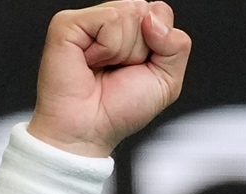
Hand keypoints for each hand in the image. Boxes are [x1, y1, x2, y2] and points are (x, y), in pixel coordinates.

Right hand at [27, 0, 190, 157]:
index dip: (159, 44)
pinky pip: (110, 19)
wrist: (90, 130)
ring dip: (124, 51)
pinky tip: (91, 62)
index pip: (160, 12)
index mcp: (133, 30)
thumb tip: (152, 18)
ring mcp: (88, 20)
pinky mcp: (68, 23)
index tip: (139, 68)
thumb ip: (177, 45)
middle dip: (142, 49)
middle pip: (146, 11)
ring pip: (130, 13)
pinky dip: (107, 48)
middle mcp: (110, 21)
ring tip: (104, 67)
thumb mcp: (167, 81)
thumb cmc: (120, 109)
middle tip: (119, 70)